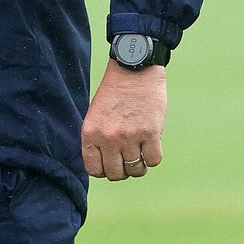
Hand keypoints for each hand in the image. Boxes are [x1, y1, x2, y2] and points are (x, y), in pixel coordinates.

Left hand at [83, 61, 166, 180]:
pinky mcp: (151, 132)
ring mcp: (130, 136)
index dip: (104, 171)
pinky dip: (152, 158)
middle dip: (122, 172)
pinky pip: (153, 160)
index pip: (94, 169)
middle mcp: (108, 138)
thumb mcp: (94, 117)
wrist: (133, 70)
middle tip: (127, 161)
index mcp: (90, 134)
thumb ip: (97, 140)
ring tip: (140, 155)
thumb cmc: (113, 94)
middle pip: (116, 174)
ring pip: (136, 170)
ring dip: (139, 166)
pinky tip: (151, 148)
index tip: (110, 165)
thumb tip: (105, 165)